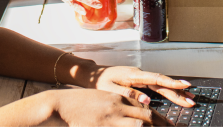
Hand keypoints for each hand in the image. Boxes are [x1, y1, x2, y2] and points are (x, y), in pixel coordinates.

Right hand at [48, 89, 173, 126]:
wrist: (58, 106)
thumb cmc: (78, 105)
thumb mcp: (100, 101)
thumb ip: (117, 107)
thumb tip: (135, 120)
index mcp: (117, 98)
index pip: (145, 108)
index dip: (161, 120)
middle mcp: (117, 107)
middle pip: (147, 117)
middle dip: (163, 126)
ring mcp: (111, 119)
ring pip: (140, 124)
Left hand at [92, 66, 195, 108]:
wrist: (92, 75)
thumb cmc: (100, 82)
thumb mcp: (110, 89)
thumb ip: (128, 94)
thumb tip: (146, 100)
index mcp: (133, 75)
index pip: (155, 79)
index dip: (171, 83)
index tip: (185, 85)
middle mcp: (138, 74)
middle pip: (161, 83)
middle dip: (177, 91)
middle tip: (192, 100)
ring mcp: (139, 76)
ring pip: (160, 84)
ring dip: (174, 91)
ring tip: (189, 98)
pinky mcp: (138, 80)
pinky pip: (155, 85)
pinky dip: (165, 90)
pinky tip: (173, 95)